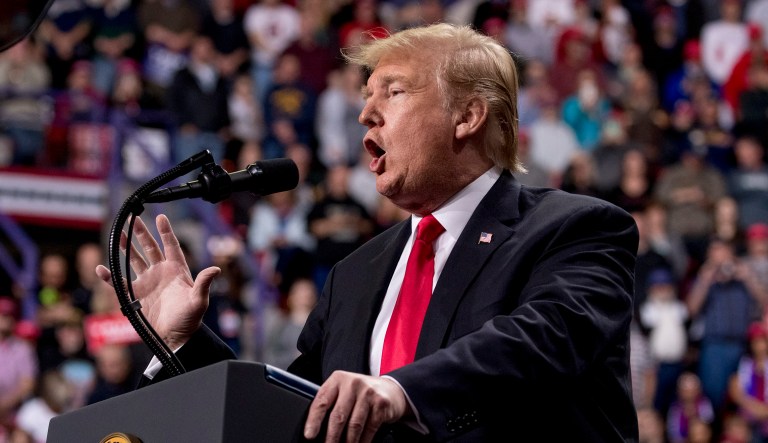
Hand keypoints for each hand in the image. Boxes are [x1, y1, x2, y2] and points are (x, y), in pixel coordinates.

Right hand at [95, 215, 219, 349]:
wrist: (175, 337)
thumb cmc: (190, 319)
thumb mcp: (199, 301)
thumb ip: (204, 284)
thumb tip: (216, 269)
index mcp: (176, 270)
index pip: (170, 246)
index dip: (165, 232)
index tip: (161, 217)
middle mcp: (160, 273)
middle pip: (150, 248)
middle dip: (141, 233)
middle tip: (132, 218)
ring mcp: (147, 283)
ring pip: (134, 260)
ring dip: (125, 248)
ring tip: (116, 233)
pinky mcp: (135, 296)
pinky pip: (119, 284)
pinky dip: (110, 277)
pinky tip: (102, 268)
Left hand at [304, 371, 409, 442]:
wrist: (390, 390)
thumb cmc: (360, 394)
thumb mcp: (343, 391)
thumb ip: (331, 404)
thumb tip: (316, 430)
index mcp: (338, 380)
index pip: (322, 401)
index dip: (314, 420)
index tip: (309, 435)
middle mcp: (352, 383)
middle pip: (338, 416)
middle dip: (331, 437)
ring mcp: (368, 393)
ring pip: (354, 425)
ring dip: (348, 442)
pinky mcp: (381, 404)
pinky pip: (369, 428)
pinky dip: (363, 441)